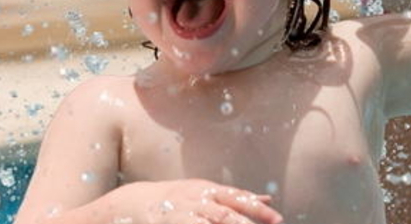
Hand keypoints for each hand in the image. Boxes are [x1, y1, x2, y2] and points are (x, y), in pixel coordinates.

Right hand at [106, 179, 282, 223]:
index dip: (258, 209)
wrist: (132, 202)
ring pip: (212, 221)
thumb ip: (235, 198)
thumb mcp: (205, 193)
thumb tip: (267, 198)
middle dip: (248, 222)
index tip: (278, 220)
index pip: (238, 199)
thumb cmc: (176, 199)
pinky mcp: (169, 222)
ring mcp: (181, 212)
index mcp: (208, 190)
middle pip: (226, 212)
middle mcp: (195, 199)